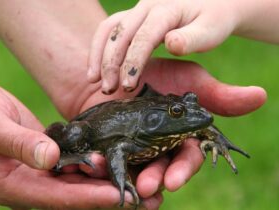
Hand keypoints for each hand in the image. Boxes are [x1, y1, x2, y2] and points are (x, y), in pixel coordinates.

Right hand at [0, 88, 160, 209]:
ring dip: (113, 180)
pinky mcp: (56, 154)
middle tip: (149, 199)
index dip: (91, 197)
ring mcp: (48, 169)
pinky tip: (122, 158)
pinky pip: (81, 160)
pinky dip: (101, 161)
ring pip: (85, 178)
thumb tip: (51, 158)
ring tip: (146, 182)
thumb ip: (20, 145)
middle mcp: (38, 182)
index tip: (120, 197)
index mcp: (19, 186)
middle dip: (114, 195)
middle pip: (81, 193)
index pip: (61, 196)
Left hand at [79, 58, 265, 194]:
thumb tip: (261, 96)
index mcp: (179, 134)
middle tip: (148, 188)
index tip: (173, 181)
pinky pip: (112, 164)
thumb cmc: (155, 73)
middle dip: (157, 179)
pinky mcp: (113, 148)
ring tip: (129, 187)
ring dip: (135, 180)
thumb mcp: (187, 78)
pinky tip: (103, 175)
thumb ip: (218, 93)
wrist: (116, 68)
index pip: (186, 157)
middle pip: (162, 169)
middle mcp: (160, 145)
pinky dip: (110, 172)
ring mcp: (136, 148)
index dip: (182, 169)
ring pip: (139, 171)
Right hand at [87, 0, 240, 92]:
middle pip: (120, 33)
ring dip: (99, 55)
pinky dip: (100, 47)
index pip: (143, 37)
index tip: (128, 85)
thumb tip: (171, 44)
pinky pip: (109, 28)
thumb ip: (192, 38)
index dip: (133, 61)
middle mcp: (147, 6)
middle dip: (111, 62)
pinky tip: (97, 66)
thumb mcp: (211, 30)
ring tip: (94, 80)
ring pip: (109, 29)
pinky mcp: (133, 17)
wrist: (212, 3)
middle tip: (108, 89)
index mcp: (166, 10)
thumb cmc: (214, 20)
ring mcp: (137, 10)